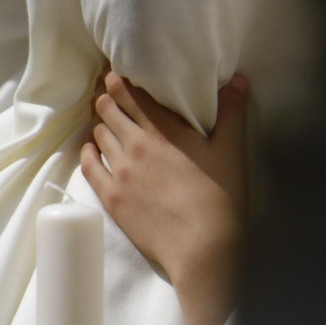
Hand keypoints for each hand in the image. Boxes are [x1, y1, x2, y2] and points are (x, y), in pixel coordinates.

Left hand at [80, 71, 249, 324]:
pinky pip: (87, 163)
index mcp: (163, 131)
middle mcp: (134, 146)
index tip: (116, 75)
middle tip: (113, 97)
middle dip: (108, 100)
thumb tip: (238, 80)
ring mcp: (118, 171)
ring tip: (108, 123)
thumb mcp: (231, 152)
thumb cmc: (221, 199)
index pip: (129, 94)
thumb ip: (232, 113)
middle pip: (108, 110)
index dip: (119, 81)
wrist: (202, 249)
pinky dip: (88, 150)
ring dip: (101, 124)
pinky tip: (92, 148)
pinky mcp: (109, 196)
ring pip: (98, 134)